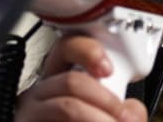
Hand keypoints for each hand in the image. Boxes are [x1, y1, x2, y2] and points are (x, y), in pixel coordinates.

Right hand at [14, 34, 148, 121]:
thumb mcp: (107, 117)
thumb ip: (125, 111)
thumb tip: (132, 111)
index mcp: (60, 81)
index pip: (67, 48)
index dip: (89, 52)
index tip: (108, 69)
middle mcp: (41, 95)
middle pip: (71, 80)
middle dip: (105, 99)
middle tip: (121, 116)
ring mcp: (30, 115)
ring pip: (67, 106)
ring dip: (97, 118)